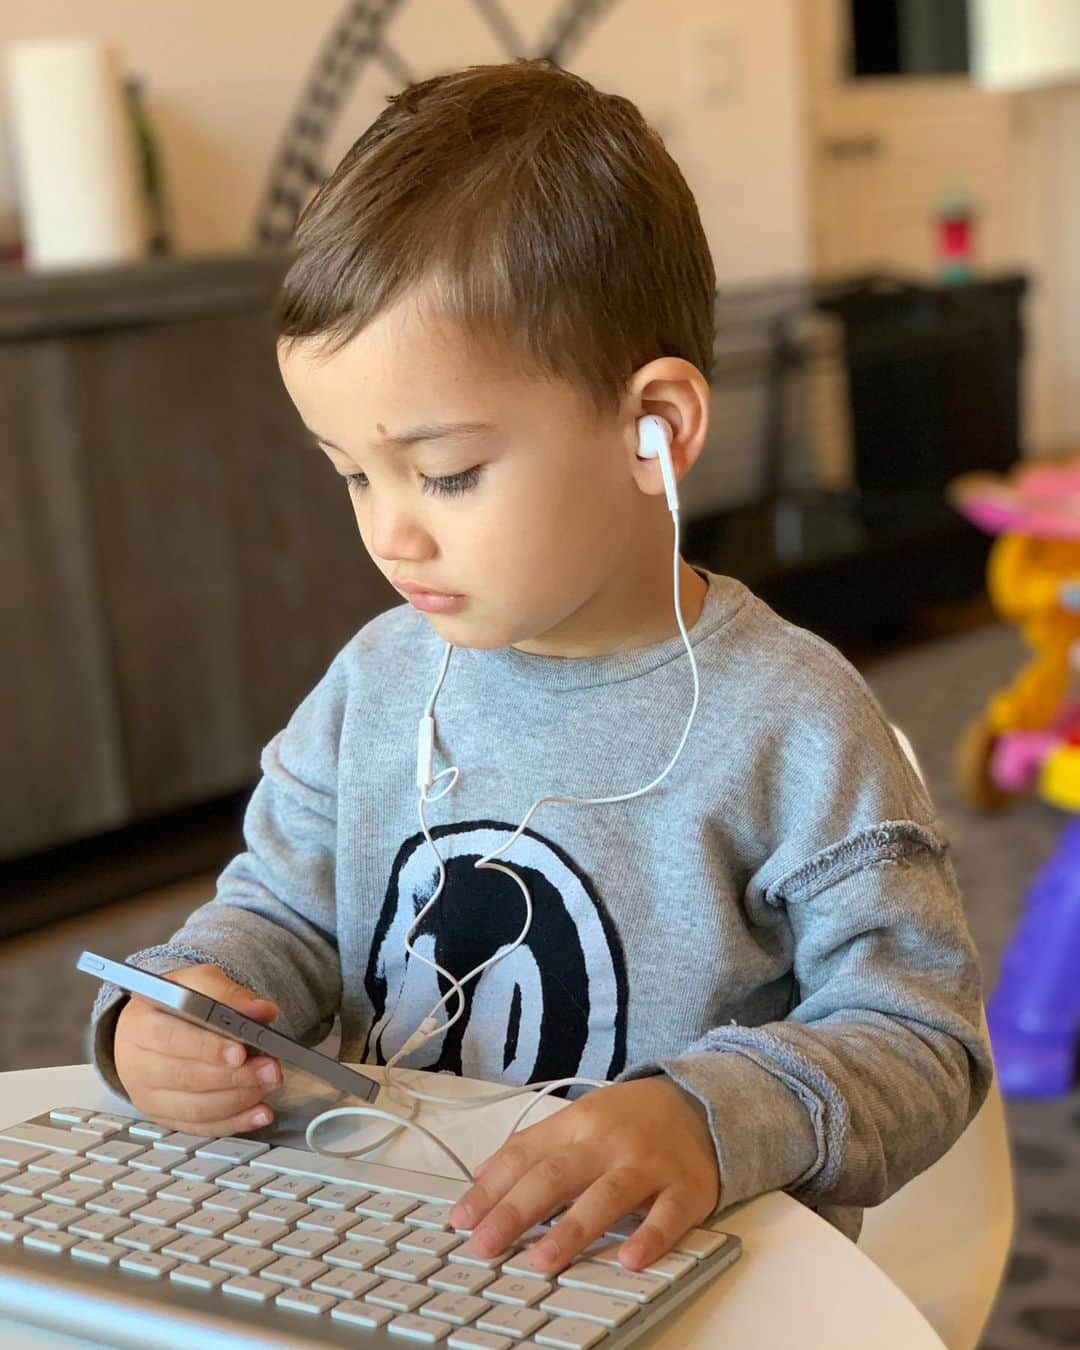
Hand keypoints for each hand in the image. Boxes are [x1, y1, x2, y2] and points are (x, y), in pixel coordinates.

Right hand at [113, 964, 281, 1136]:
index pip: (170, 1039)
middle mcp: (137, 1065)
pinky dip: (233, 1122)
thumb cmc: (175, 1005)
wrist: (151, 1027)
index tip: (240, 1053)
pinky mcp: (164, 1118)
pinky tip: (259, 1113)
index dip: (206, 1048)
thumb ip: (229, 995)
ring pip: (195, 1108)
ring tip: (269, 1084)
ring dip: (239, 1099)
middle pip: (185, 1078)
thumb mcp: (199, 984)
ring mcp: (148, 1097)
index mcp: (140, 1025)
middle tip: (270, 1068)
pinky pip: (200, 1127)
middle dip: (234, 1076)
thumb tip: (261, 1011)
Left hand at [447, 1076, 719, 1275]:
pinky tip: (628, 1259)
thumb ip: (532, 1145)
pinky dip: (650, 1237)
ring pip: (607, 1196)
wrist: (700, 1100)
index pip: (524, 1155)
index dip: (490, 1188)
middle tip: (485, 1245)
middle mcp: (608, 1142)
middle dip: (516, 1211)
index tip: (461, 1220)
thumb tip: (481, 1176)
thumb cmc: (631, 1118)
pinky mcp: (686, 1187)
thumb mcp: (579, 1118)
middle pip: (556, 1176)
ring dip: (573, 1229)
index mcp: (577, 1124)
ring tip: (542, 1261)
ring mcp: (648, 1164)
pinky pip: (668, 1215)